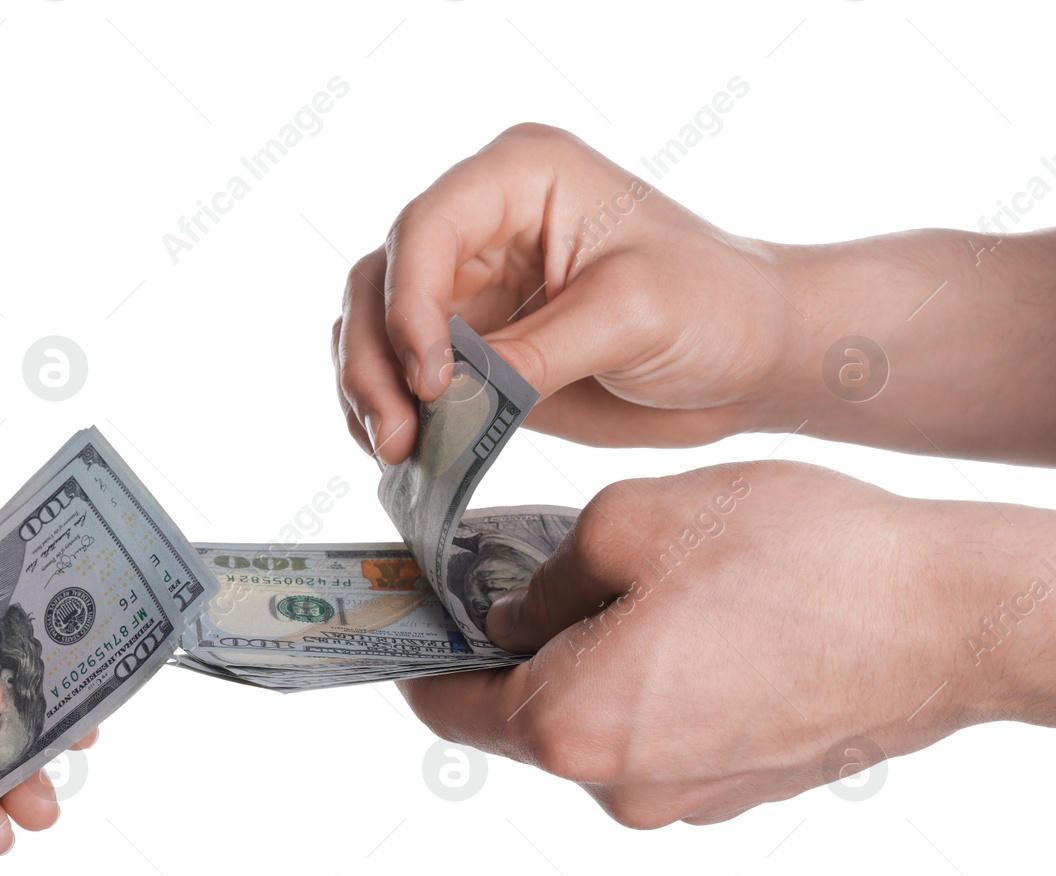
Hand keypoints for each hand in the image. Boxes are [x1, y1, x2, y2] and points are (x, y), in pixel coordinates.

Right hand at [333, 123, 1055, 466]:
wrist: (753, 358)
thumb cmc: (717, 306)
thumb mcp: (631, 316)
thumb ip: (532, 352)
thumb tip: (447, 397)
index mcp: (520, 176)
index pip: (426, 228)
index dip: (411, 305)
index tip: (433, 379)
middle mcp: (482, 223)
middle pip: (380, 281)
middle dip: (375, 359)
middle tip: (396, 433)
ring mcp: (472, 288)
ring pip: (374, 329)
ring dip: (370, 389)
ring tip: (397, 449)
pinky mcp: (474, 348)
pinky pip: (404, 375)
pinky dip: (392, 411)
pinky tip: (407, 451)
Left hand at [398, 463, 1055, 826]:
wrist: (951, 617)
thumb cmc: (797, 556)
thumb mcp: (630, 519)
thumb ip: (540, 576)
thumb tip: (508, 613)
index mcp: (571, 725)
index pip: (444, 706)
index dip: (416, 654)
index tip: (403, 617)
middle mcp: (617, 788)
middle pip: (519, 715)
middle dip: (512, 647)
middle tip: (522, 571)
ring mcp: (681, 802)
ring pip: (592, 722)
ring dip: (588, 661)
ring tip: (632, 583)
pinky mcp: (735, 792)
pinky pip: (656, 735)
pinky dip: (648, 685)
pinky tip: (693, 621)